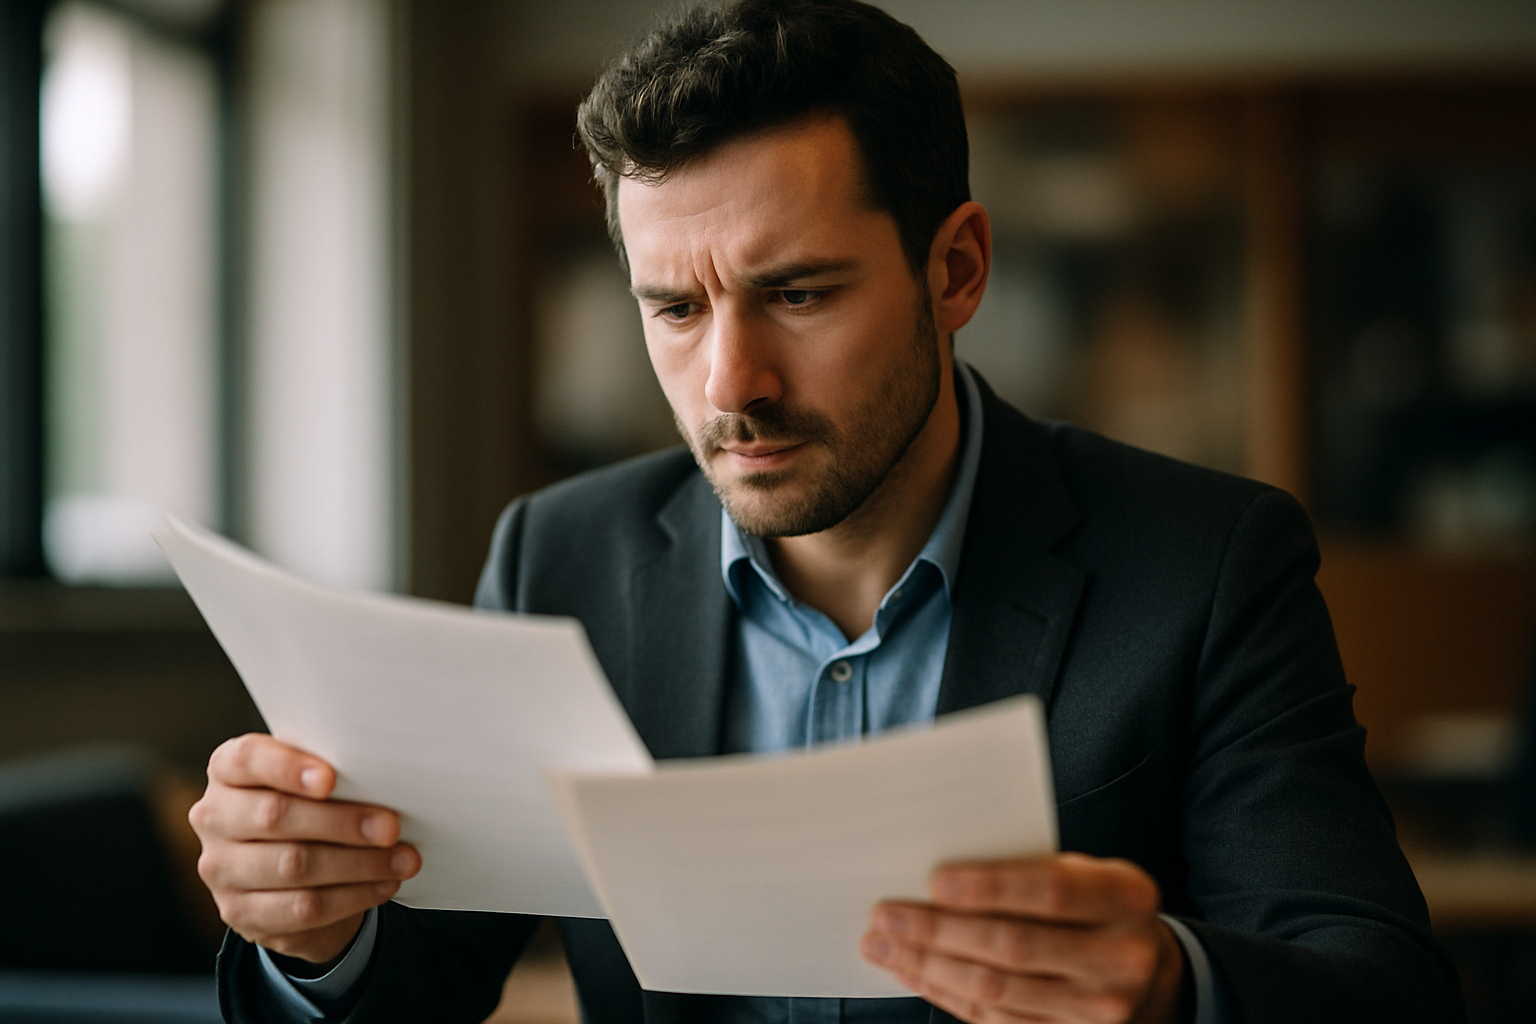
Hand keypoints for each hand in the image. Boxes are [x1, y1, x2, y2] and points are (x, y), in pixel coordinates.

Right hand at [188, 733, 420, 963]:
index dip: (287, 767)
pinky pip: (301, 908)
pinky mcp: (238, 912)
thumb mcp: (312, 780)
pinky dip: (351, 897)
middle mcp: (214, 816)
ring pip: (293, 866)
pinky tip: (384, 884)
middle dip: (342, 822)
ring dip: (358, 864)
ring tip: (403, 859)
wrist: (290, 872)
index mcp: (227, 769)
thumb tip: (385, 778)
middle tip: (391, 827)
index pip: (248, 759)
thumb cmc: (310, 804)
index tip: (331, 779)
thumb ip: (331, 772)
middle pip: (275, 817)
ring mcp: (220, 868)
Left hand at [860, 852, 1187, 1023]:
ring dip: (928, 965)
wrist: (1146, 969)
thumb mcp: (1084, 871)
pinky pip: (993, 1019)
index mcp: (1125, 897)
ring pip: (995, 989)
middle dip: (939, 930)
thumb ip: (1029, 868)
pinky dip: (943, 992)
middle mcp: (1120, 957)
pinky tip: (911, 970)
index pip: (1051, 892)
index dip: (990, 887)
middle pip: (1014, 946)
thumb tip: (940, 873)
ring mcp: (1097, 1008)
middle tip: (886, 914)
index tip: (934, 880)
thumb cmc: (1096, 903)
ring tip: (883, 942)